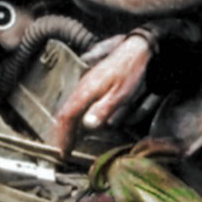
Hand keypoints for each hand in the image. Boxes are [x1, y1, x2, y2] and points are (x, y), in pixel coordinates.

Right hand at [50, 34, 151, 156]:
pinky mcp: (91, 82)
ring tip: (67, 140)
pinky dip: (74, 115)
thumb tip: (86, 125)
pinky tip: (80, 122)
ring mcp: (85, 83)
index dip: (63, 135)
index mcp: (86, 90)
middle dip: (62, 133)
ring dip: (67, 125)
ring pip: (70, 107)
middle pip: (65, 113)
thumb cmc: (132, 71)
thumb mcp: (121, 94)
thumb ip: (103, 109)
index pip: (67, 116)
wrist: (138, 50)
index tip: (63, 151)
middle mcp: (82, 86)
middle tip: (63, 150)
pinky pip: (77, 101)